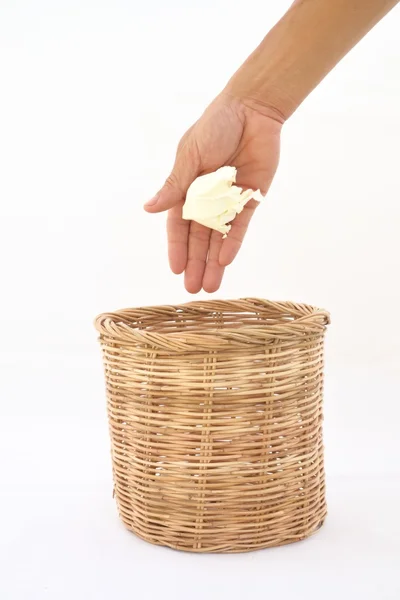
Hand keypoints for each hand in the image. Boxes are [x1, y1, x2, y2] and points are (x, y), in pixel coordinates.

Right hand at [144, 93, 282, 292]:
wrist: (252, 111)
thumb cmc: (214, 126)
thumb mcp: (189, 156)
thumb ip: (174, 185)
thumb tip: (149, 209)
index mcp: (187, 189)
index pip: (179, 226)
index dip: (177, 249)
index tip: (175, 270)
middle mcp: (207, 200)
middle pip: (199, 239)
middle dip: (195, 264)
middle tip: (192, 290)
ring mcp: (229, 202)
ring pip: (219, 239)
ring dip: (214, 262)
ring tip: (209, 287)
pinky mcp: (250, 200)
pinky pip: (240, 227)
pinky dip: (233, 244)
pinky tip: (225, 262)